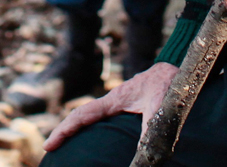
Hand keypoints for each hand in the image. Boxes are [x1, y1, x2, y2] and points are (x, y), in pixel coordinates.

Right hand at [45, 62, 178, 149]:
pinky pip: (101, 121)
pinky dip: (90, 131)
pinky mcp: (125, 110)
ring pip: (89, 120)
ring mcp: (117, 106)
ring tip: (64, 150)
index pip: (82, 116)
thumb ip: (151, 128)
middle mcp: (111, 103)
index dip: (64, 130)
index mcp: (114, 100)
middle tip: (49, 152)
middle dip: (63, 133)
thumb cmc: (168, 84)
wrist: (177, 69)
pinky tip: (92, 143)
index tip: (50, 145)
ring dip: (75, 133)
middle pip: (80, 119)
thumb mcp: (160, 106)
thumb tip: (144, 156)